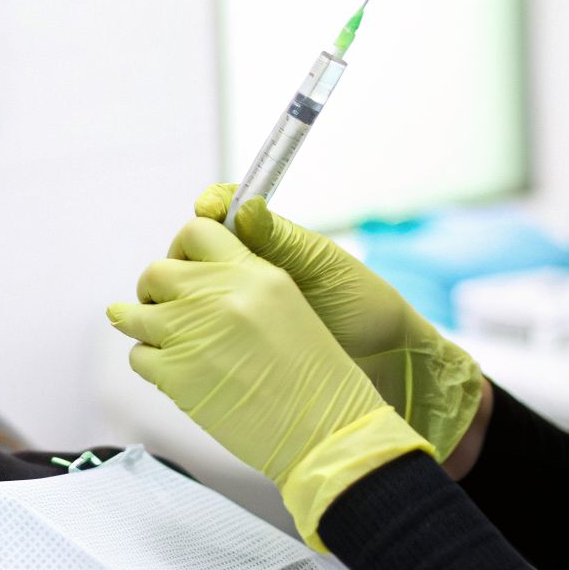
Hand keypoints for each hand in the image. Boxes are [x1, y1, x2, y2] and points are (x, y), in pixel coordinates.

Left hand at [107, 217, 430, 551]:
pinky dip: (149, 361)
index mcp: (252, 273)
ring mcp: (191, 333)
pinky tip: (170, 369)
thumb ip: (243, 283)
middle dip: (156, 288)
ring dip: (141, 322)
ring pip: (134, 312)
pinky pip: (138, 355)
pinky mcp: (174, 375)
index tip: (184, 268)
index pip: (196, 232)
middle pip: (157, 271)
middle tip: (165, 306)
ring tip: (155, 334)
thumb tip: (199, 278)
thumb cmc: (315, 375)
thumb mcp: (288, 305)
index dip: (182, 250)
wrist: (325, 429)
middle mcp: (217, 295)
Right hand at [197, 183, 484, 463]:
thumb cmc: (365, 307)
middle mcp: (248, 271)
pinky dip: (188, 329)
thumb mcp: (324, 268)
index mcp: (269, 243)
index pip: (223, 214)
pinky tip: (189, 333)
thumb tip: (245, 206)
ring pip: (189, 290)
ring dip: (180, 293)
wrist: (387, 363)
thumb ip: (283, 240)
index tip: (203, 208)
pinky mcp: (235, 342)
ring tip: (183, 300)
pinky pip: (200, 328)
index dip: (210, 208)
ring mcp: (240, 306)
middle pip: (193, 251)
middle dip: (183, 253)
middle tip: (188, 265)